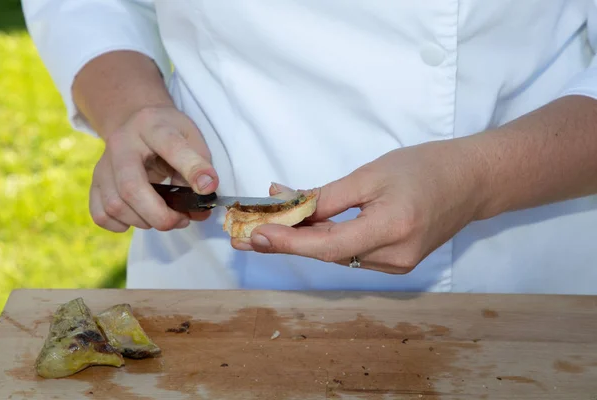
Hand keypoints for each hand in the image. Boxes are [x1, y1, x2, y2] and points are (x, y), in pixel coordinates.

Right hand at [90, 105, 218, 232]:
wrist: (134, 119)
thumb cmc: (169, 132)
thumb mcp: (192, 137)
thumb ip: (200, 169)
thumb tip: (200, 210)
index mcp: (152, 126)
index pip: (172, 147)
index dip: (192, 170)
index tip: (207, 188)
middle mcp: (121, 143)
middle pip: (131, 187)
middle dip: (160, 215)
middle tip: (181, 220)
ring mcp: (104, 164)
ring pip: (115, 205)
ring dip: (145, 222)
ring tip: (166, 217)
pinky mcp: (95, 182)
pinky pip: (100, 214)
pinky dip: (121, 225)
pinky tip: (139, 217)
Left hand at [233, 140, 486, 273]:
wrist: (472, 181)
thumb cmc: (425, 167)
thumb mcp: (373, 174)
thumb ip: (331, 197)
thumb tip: (293, 209)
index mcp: (390, 231)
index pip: (327, 246)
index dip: (287, 243)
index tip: (254, 237)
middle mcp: (393, 258)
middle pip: (327, 254)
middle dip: (285, 242)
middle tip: (246, 234)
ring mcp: (396, 265)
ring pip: (337, 255)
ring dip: (303, 238)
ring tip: (270, 222)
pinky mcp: (396, 262)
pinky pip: (352, 253)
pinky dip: (326, 238)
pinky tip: (307, 224)